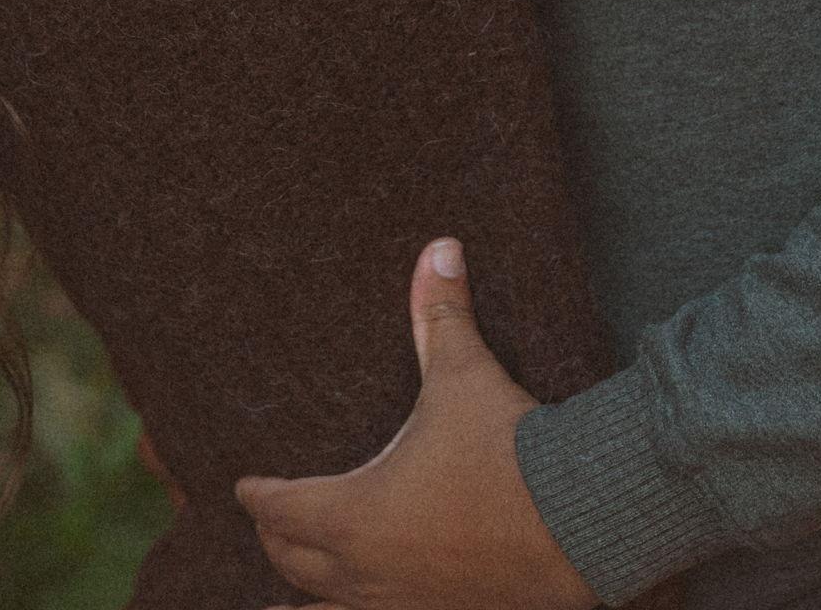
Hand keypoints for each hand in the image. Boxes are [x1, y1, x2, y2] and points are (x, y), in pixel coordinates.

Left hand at [233, 238, 601, 609]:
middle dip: (277, 536)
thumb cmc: (508, 447)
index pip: (283, 506)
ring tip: (267, 608)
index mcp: (355, 514)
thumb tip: (440, 248)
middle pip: (296, 559)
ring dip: (299, 597)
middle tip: (268, 519)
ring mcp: (403, 606)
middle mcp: (366, 572)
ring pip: (327, 609)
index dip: (259, 493)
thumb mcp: (464, 374)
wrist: (577, 521)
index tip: (243, 486)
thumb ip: (442, 314)